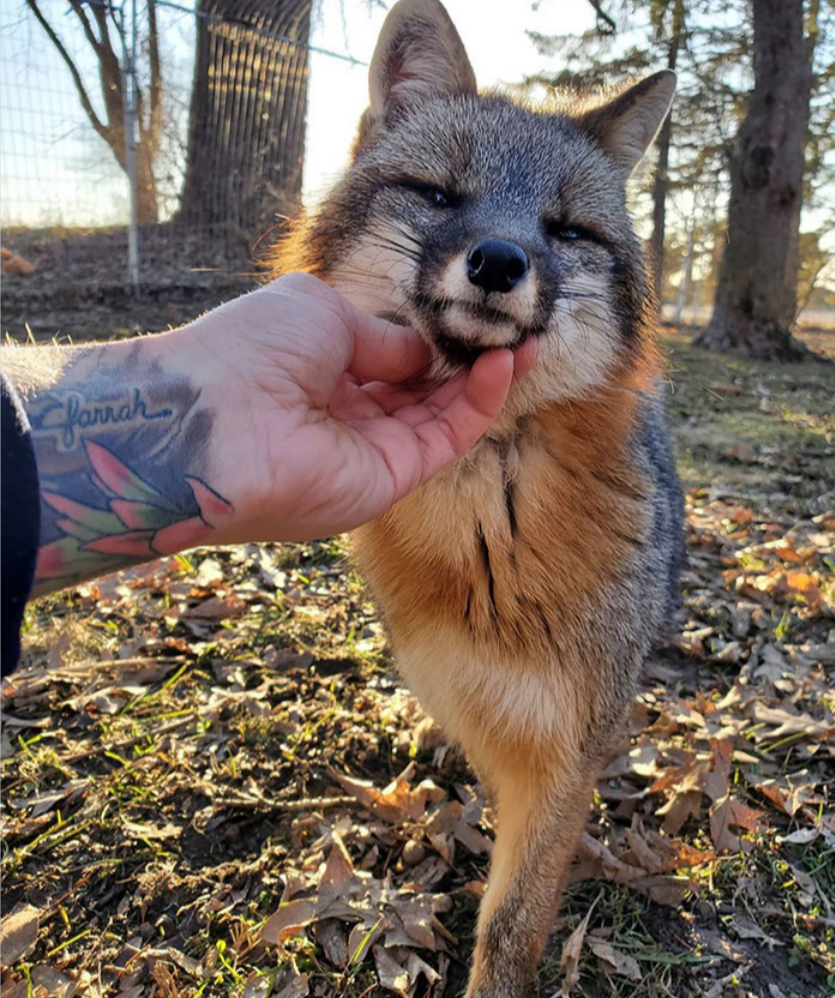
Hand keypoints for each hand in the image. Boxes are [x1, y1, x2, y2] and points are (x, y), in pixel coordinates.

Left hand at [178, 273, 536, 541]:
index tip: (475, 316)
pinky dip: (479, 404)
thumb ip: (383, 332)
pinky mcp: (388, 479)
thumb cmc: (252, 350)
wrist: (215, 423)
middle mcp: (346, 411)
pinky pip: (446, 439)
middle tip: (516, 328)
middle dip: (470, 359)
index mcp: (321, 368)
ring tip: (524, 343)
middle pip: (424, 388)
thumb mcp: (323, 312)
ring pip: (443, 414)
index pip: (392, 356)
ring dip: (487, 379)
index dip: (434, 338)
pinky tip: (502, 366)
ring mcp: (368, 448)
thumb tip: (423, 348)